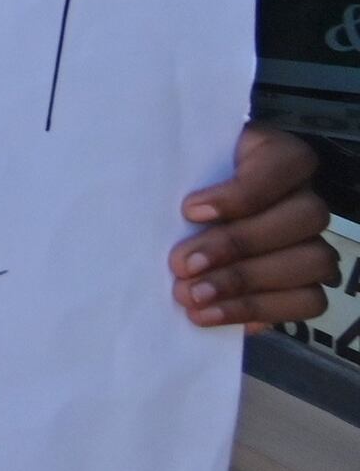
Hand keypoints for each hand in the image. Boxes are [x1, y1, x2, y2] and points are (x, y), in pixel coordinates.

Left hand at [178, 123, 342, 326]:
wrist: (180, 216)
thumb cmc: (178, 183)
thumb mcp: (176, 168)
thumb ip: (175, 176)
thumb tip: (156, 213)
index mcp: (279, 156)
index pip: (286, 162)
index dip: (242, 192)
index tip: (189, 211)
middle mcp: (304, 197)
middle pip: (306, 216)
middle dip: (238, 245)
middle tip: (182, 265)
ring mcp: (311, 240)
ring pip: (314, 261)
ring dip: (248, 285)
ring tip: (194, 297)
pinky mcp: (305, 282)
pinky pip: (307, 301)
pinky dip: (261, 310)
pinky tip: (217, 314)